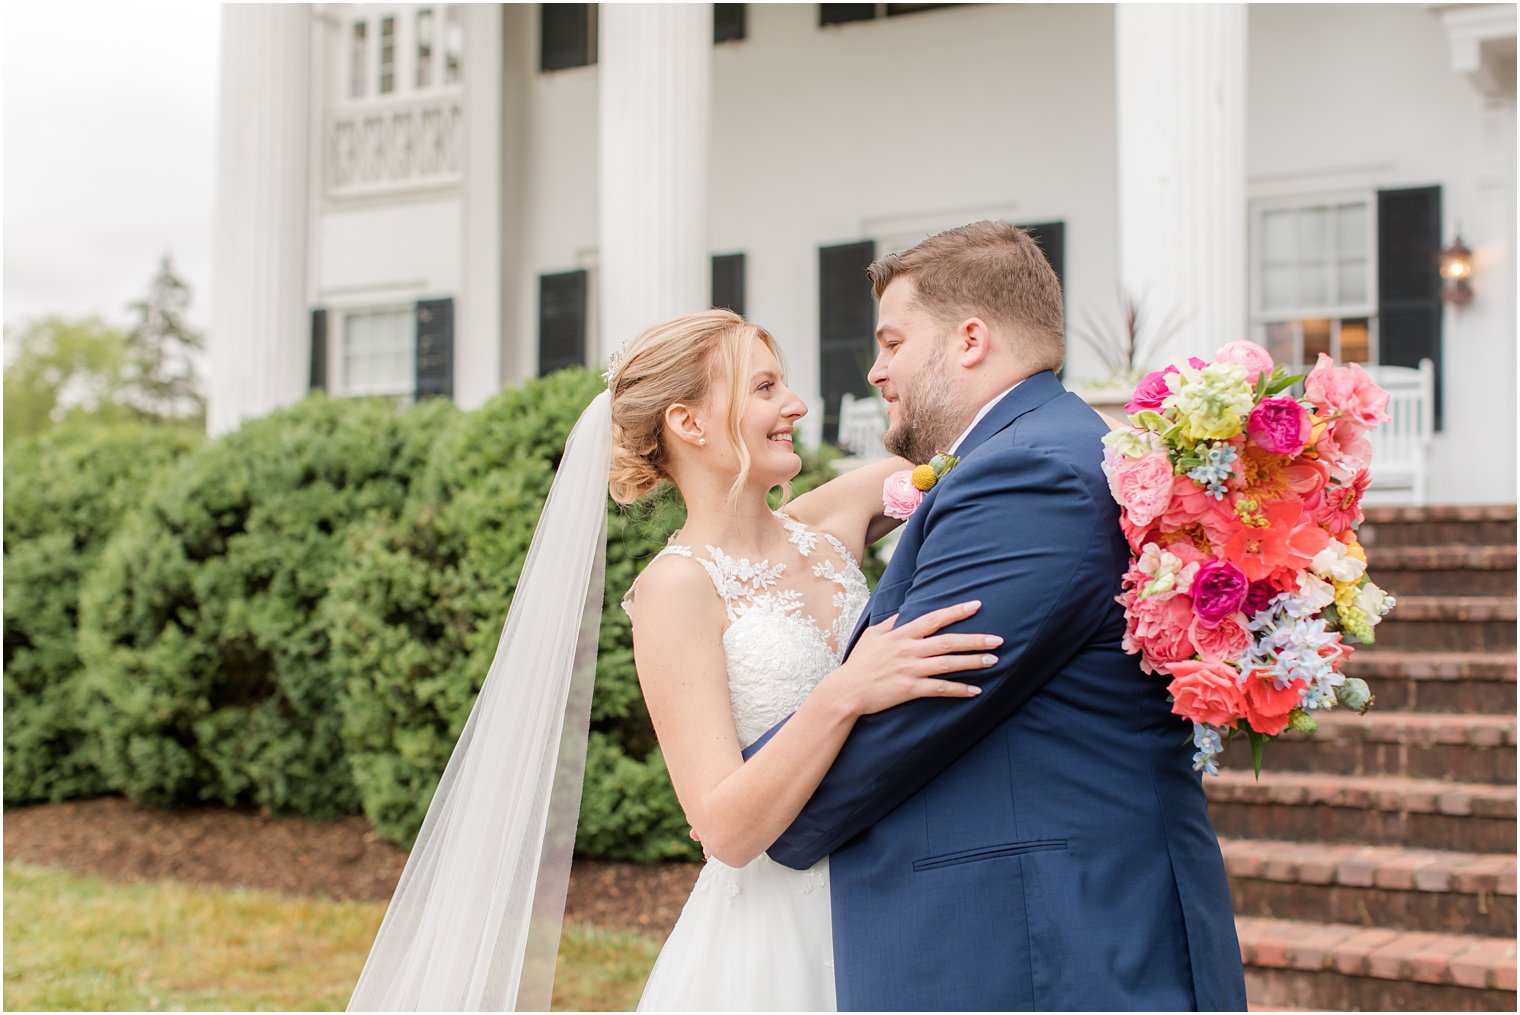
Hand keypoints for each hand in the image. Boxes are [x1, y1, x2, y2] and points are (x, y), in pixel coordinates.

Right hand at [825, 600, 997, 716]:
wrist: (846, 691)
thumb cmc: (858, 663)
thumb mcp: (871, 637)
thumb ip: (889, 624)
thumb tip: (903, 613)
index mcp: (901, 635)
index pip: (933, 619)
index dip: (956, 611)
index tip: (976, 605)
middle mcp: (908, 650)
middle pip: (948, 641)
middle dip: (975, 639)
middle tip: (998, 639)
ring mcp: (910, 670)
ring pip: (948, 664)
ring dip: (973, 662)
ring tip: (994, 660)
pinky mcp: (909, 689)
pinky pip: (940, 689)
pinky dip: (959, 690)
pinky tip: (976, 690)